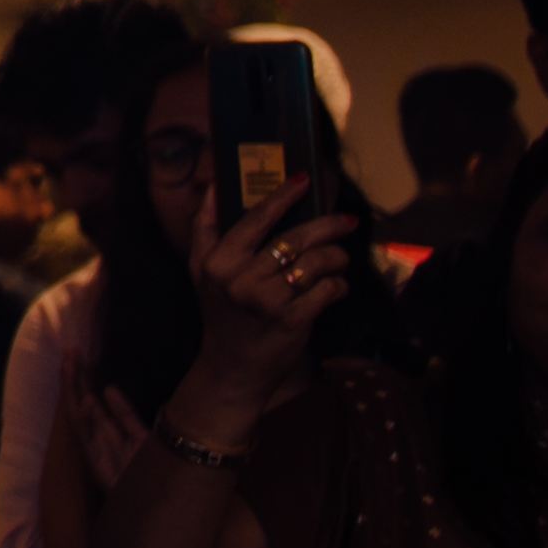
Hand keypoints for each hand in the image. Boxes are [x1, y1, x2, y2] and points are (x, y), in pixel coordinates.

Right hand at [174, 190, 364, 447]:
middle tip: (347, 220)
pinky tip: (336, 286)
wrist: (232, 368)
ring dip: (336, 257)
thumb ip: (204, 228)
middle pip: (295, 238)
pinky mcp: (293, 320)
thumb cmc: (221, 315)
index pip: (256, 218)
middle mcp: (241, 278)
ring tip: (339, 258)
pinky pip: (327, 291)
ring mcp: (268, 300)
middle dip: (328, 225)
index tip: (305, 179)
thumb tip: (212, 186)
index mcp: (219, 261)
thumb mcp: (201, 271)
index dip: (284, 196)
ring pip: (317, 262)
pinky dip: (338, 285)